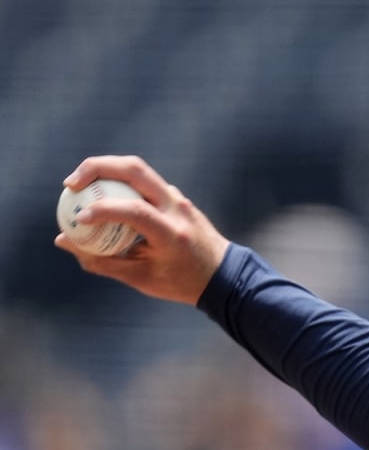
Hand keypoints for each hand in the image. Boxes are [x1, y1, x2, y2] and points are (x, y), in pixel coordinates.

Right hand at [55, 155, 231, 305]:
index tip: (78, 218)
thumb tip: (64, 240)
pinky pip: (142, 181)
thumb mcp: (141, 278)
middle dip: (96, 168)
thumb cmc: (181, 282)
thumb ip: (101, 261)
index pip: (136, 211)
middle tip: (70, 184)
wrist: (223, 274)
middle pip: (135, 169)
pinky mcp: (174, 196)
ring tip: (77, 185)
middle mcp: (177, 208)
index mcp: (172, 233)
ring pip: (138, 169)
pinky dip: (117, 182)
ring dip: (104, 170)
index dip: (103, 210)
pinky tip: (98, 195)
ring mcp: (178, 198)